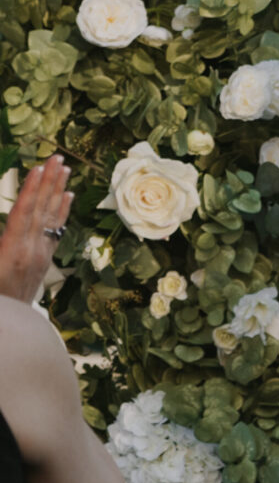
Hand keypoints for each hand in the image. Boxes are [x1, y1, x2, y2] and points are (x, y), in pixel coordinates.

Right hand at [0, 156, 71, 302]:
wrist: (6, 325)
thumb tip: (12, 220)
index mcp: (11, 251)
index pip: (24, 212)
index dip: (31, 189)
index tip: (38, 167)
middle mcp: (31, 251)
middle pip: (42, 209)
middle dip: (49, 182)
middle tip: (57, 158)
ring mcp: (40, 256)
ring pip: (51, 218)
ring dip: (58, 191)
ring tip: (66, 169)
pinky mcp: (44, 261)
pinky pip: (56, 230)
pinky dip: (62, 211)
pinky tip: (68, 197)